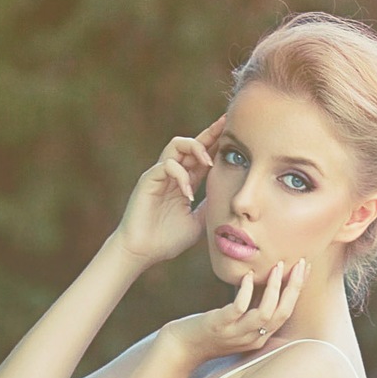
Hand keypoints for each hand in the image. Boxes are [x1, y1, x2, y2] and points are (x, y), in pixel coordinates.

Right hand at [112, 117, 224, 266]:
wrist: (143, 252)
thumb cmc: (167, 240)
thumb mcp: (198, 222)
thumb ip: (209, 206)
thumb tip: (229, 196)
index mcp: (184, 182)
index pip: (202, 157)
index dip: (216, 144)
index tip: (233, 133)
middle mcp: (172, 174)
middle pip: (190, 144)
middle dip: (209, 133)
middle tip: (226, 125)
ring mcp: (159, 175)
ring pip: (176, 145)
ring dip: (195, 148)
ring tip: (209, 162)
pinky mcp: (148, 180)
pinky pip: (167, 165)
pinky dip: (181, 175)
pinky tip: (188, 194)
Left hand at [159, 257, 308, 365]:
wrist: (182, 348)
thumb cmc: (208, 330)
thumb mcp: (236, 320)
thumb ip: (251, 306)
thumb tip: (263, 280)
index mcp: (260, 336)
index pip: (286, 313)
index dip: (297, 291)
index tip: (305, 269)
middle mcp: (253, 338)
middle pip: (282, 313)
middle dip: (294, 288)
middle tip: (300, 264)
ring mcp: (237, 334)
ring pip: (265, 313)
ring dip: (274, 289)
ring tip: (278, 267)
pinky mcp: (220, 326)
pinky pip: (239, 309)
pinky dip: (247, 292)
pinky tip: (248, 276)